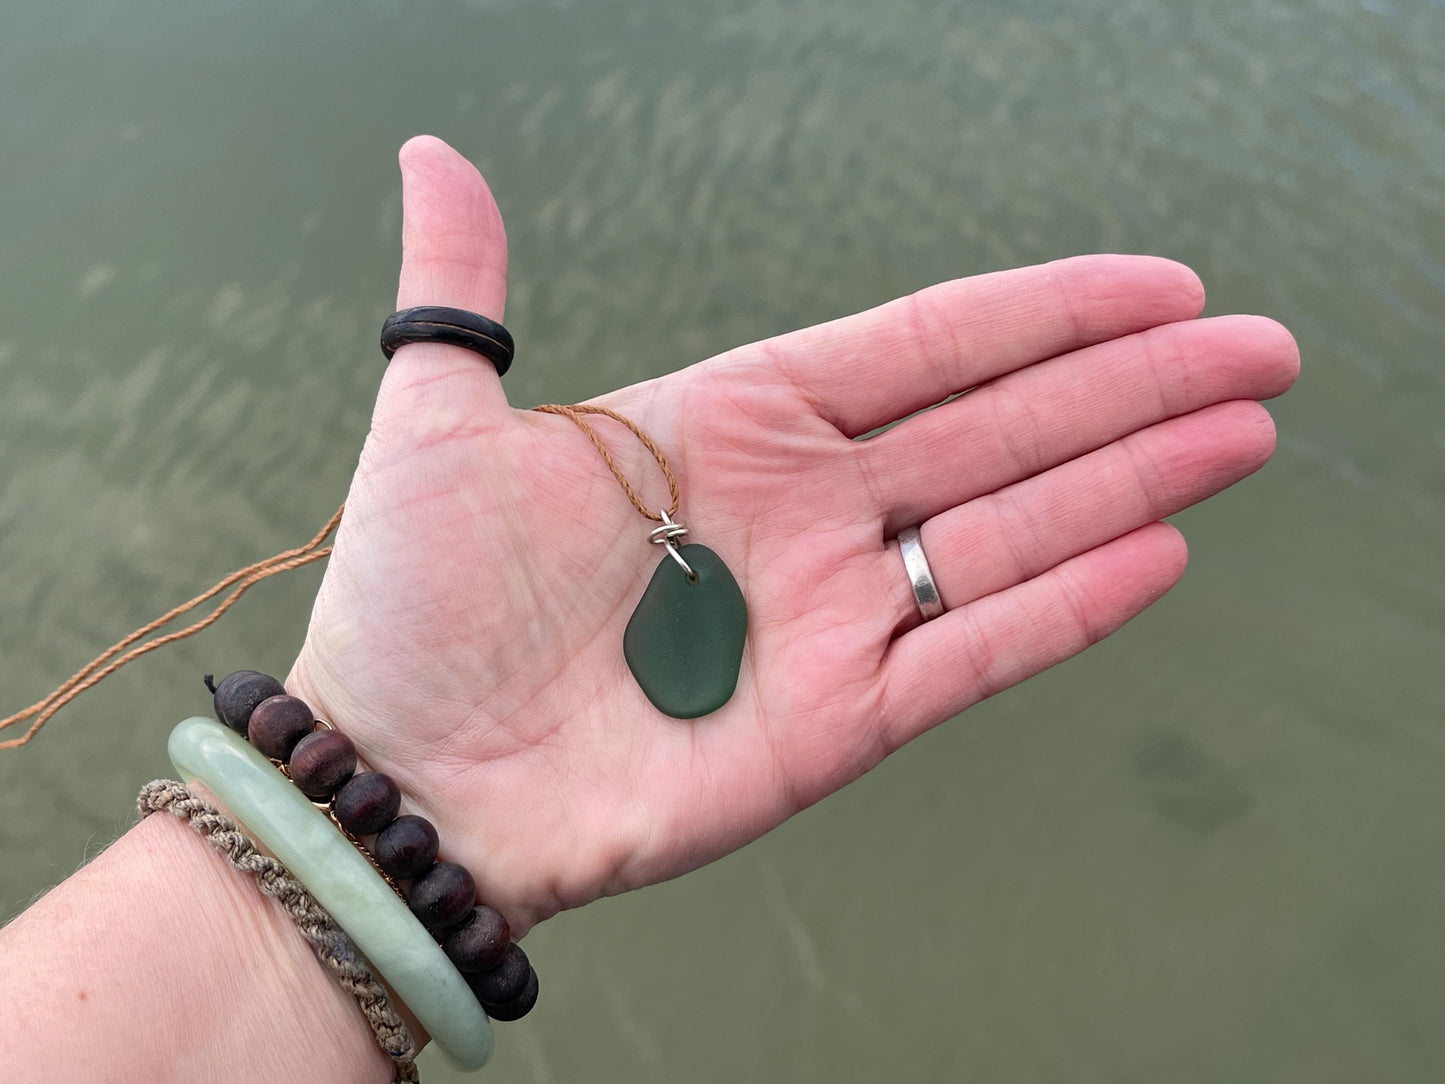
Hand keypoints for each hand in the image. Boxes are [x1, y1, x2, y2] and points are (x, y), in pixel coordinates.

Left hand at [288, 136, 1297, 934]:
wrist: (407, 779)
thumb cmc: (415, 605)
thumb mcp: (437, 423)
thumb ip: (463, 290)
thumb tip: (437, 150)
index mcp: (736, 424)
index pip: (927, 349)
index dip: (1046, 315)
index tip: (1156, 287)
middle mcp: (804, 512)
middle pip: (1003, 430)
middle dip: (1135, 386)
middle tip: (1258, 349)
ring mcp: (829, 617)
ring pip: (1013, 532)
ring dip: (1133, 482)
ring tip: (1242, 431)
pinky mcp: (835, 722)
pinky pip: (975, 654)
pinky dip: (1066, 606)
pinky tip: (1158, 551)